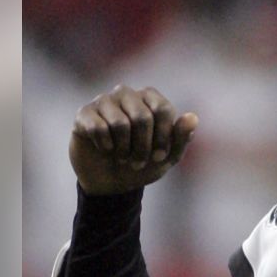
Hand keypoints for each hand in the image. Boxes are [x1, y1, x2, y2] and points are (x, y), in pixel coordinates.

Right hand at [70, 84, 197, 195]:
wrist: (111, 182)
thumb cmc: (143, 164)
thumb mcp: (167, 157)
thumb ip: (181, 137)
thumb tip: (193, 117)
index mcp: (150, 98)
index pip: (163, 109)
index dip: (163, 137)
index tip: (160, 157)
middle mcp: (127, 94)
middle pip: (142, 117)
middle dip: (143, 147)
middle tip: (139, 162)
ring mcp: (104, 101)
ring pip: (120, 123)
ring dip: (124, 149)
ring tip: (123, 158)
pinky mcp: (84, 113)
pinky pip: (97, 127)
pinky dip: (105, 146)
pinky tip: (105, 149)